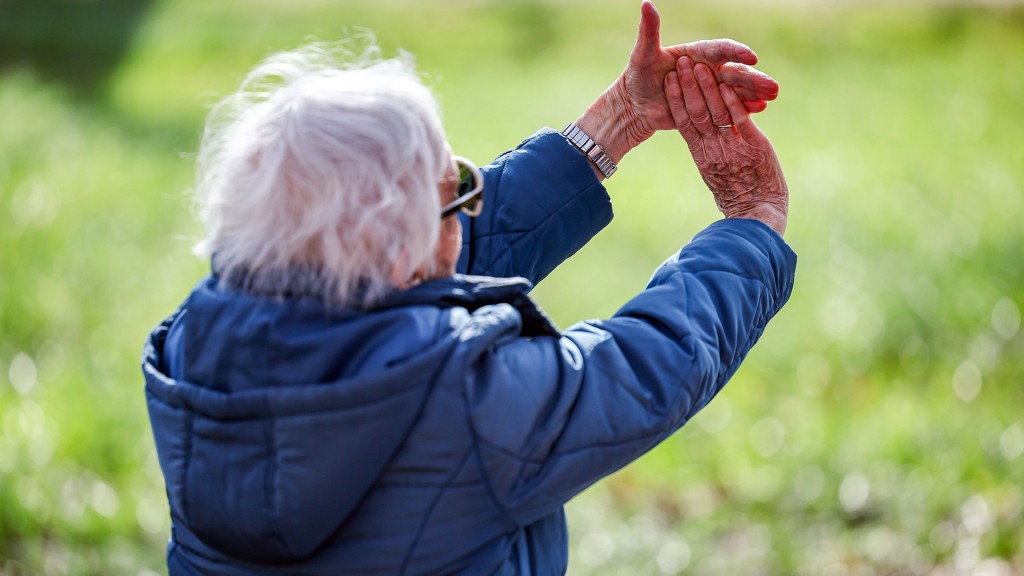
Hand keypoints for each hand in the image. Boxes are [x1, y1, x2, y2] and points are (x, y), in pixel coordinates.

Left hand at [575, 1, 778, 173]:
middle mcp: (708, 70)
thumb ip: (649, 31)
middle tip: (772, 84)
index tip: (751, 56)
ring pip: (737, 90)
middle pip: (735, 72)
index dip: (736, 52)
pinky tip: (759, 109)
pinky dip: (744, 108)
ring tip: (772, 96)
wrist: (636, 104)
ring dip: (755, 92)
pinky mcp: (708, 108)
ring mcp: (710, 90)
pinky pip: (729, 108)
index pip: (721, 49)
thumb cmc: (638, 76)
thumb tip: (646, 4)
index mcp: (697, 53)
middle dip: (754, 77)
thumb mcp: (642, 54)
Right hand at [665, 56, 787, 235]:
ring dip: (707, 87)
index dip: (676, 100)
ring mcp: (733, 146)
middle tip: (680, 62)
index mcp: (702, 156)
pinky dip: (732, 100)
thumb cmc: (738, 199)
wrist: (757, 214)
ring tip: (700, 65)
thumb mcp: (715, 176)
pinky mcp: (754, 145)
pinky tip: (725, 83)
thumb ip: (709, 155)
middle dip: (688, 86)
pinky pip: (739, 119)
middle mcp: (713, 149)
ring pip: (715, 112)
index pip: (684, 123)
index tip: (669, 81)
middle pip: (696, 113)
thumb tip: (702, 140)